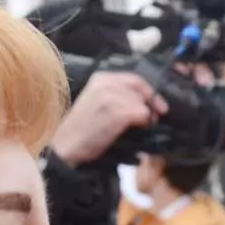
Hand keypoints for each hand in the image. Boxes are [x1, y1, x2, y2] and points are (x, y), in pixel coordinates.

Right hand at [51, 72, 168, 166]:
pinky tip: (134, 130)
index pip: (134, 79)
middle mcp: (106, 84)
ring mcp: (111, 98)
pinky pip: (143, 114)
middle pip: (141, 90)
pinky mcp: (117, 113)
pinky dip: (143, 123)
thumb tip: (142, 100)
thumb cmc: (80, 129)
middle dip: (149, 104)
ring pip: (143, 103)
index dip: (149, 92)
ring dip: (145, 116)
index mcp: (100, 79)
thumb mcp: (94, 101)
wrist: (66, 146)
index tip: (158, 105)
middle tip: (152, 119)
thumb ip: (114, 94)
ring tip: (137, 127)